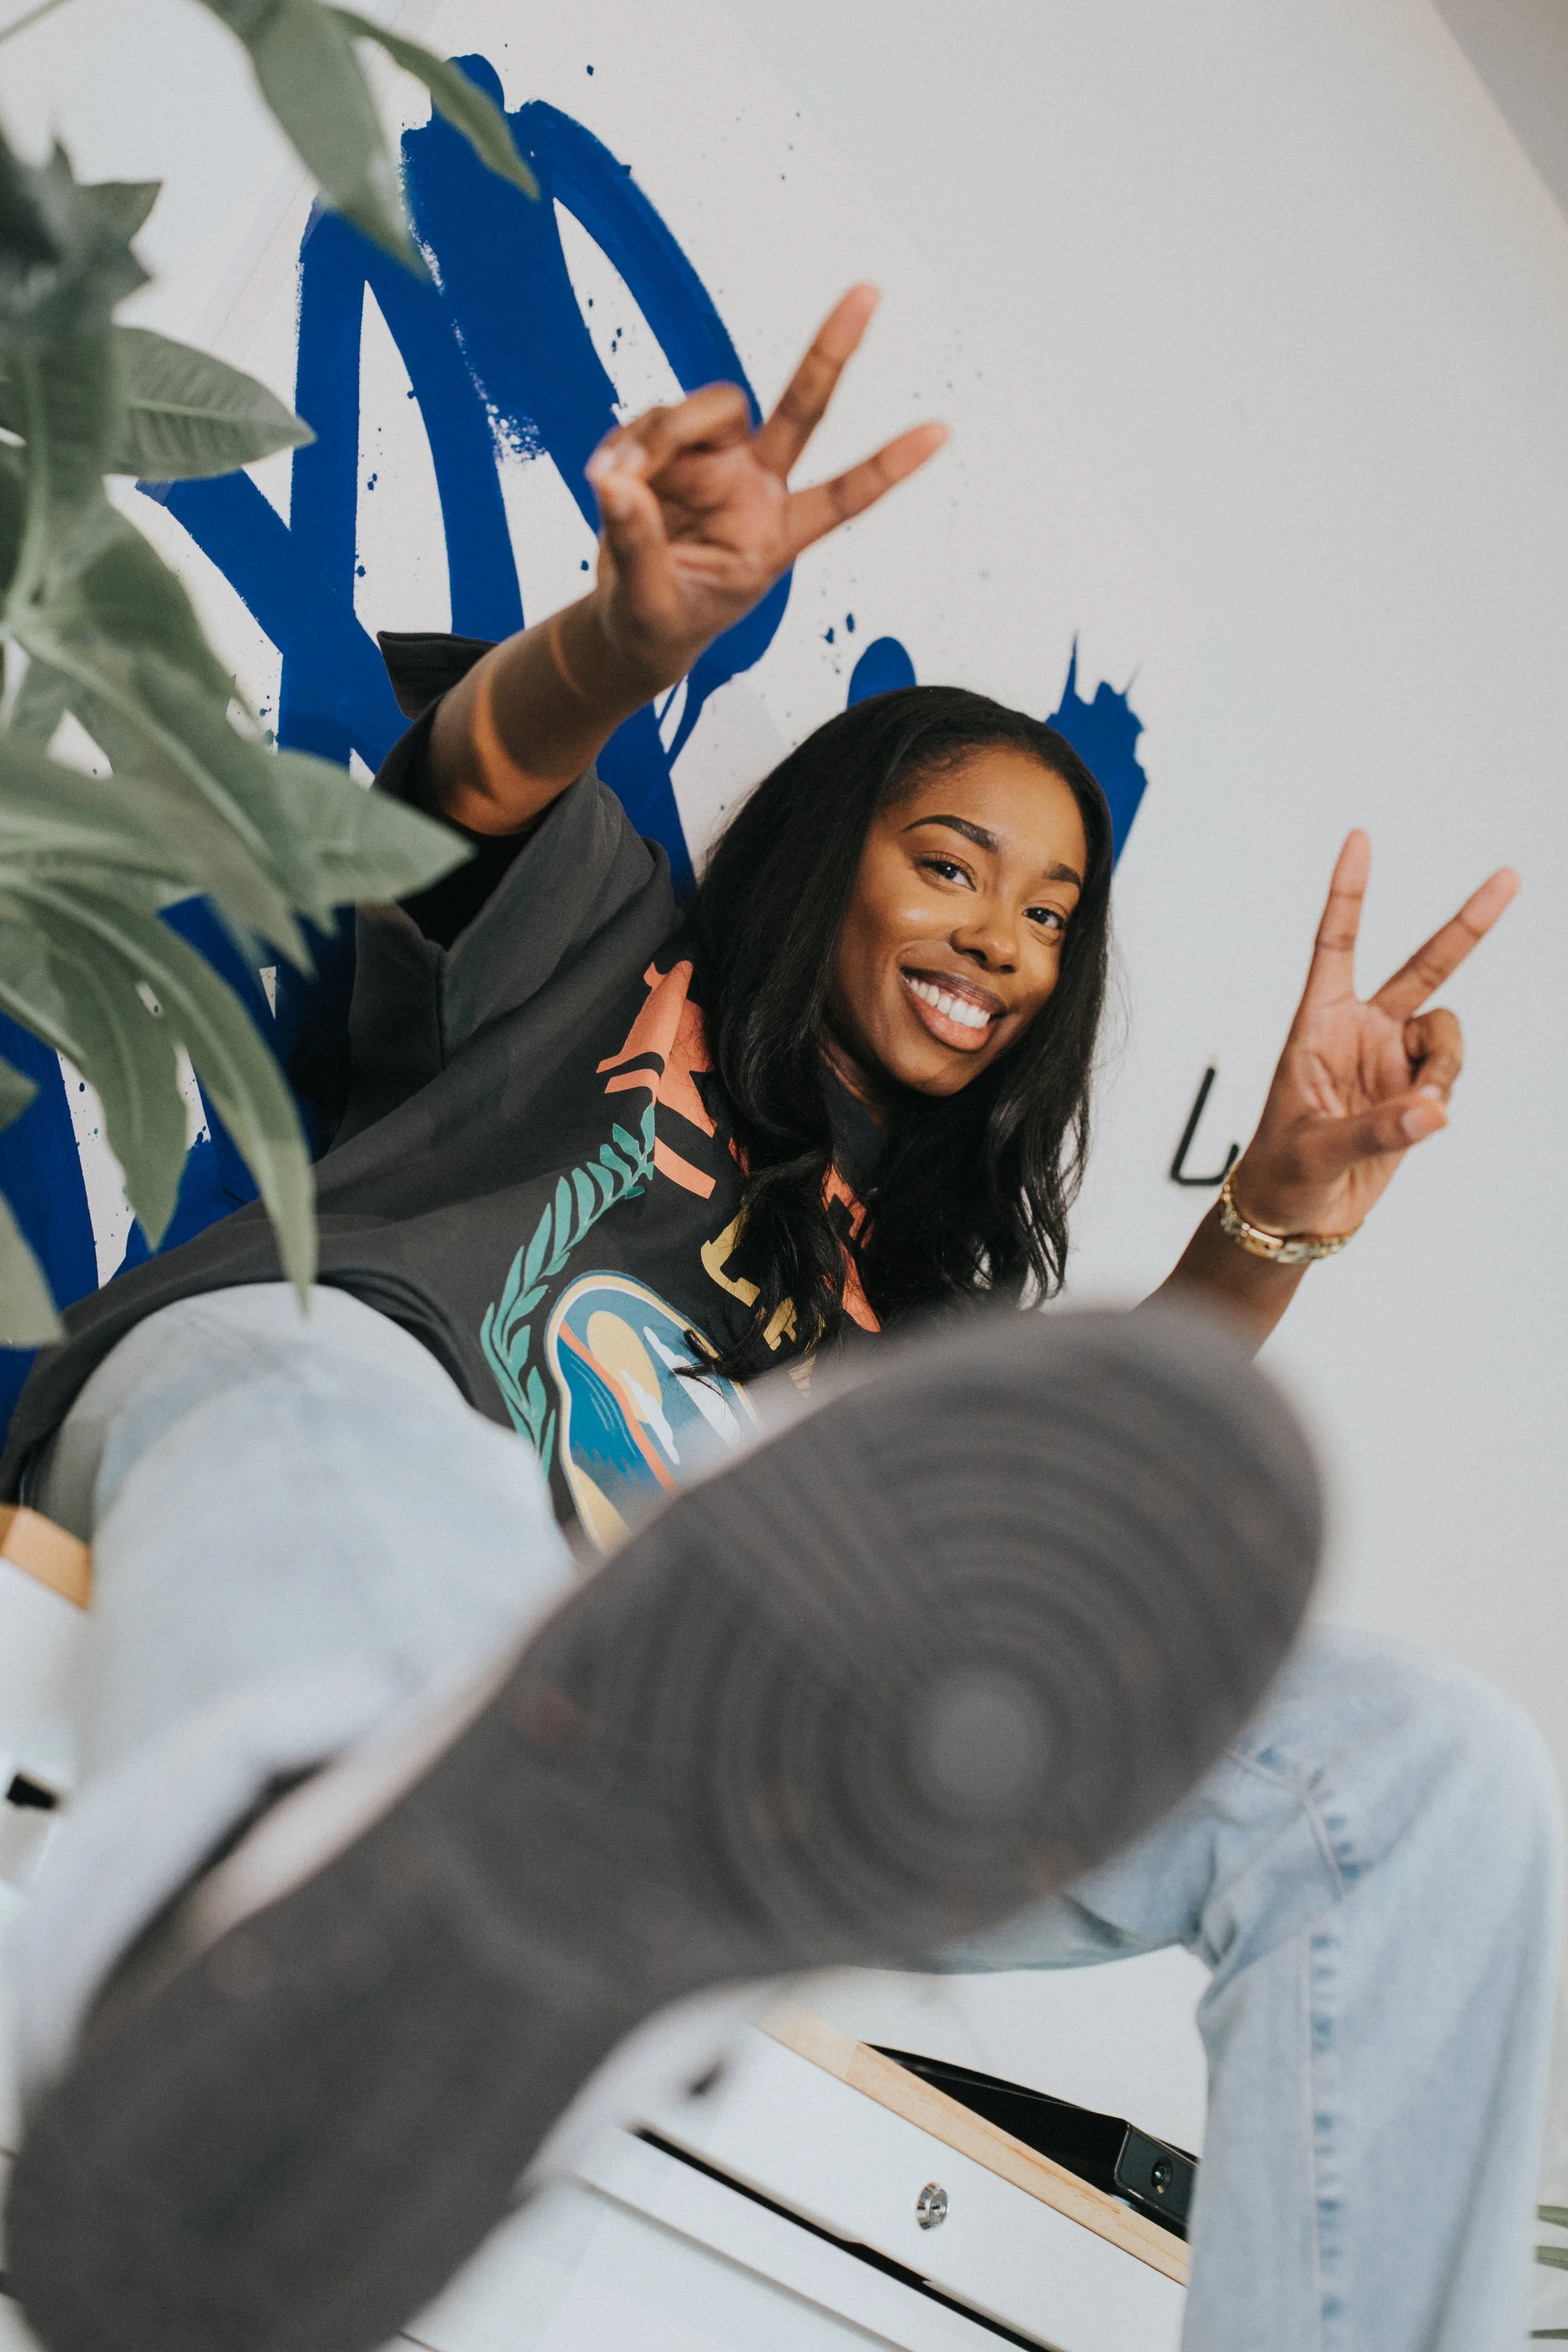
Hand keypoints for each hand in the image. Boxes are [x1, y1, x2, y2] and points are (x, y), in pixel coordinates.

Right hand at [581, 286, 946, 689]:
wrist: (628, 621)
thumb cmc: (659, 621)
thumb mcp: (649, 604)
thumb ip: (637, 545)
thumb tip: (615, 482)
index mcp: (775, 536)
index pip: (843, 499)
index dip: (889, 466)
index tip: (941, 430)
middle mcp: (756, 486)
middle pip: (800, 409)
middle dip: (832, 352)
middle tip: (869, 291)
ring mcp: (717, 461)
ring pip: (703, 410)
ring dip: (656, 438)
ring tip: (614, 486)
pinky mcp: (675, 448)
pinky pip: (651, 421)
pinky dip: (624, 446)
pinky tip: (607, 479)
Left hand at [1230, 832, 1517, 1237]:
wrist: (1298, 1215)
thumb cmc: (1283, 1171)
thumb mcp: (1316, 1149)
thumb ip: (1375, 1129)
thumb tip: (1433, 1110)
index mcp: (1317, 1024)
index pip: (1335, 944)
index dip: (1348, 892)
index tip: (1360, 840)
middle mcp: (1360, 1030)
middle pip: (1423, 966)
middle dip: (1468, 926)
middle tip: (1509, 879)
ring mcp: (1390, 1058)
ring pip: (1447, 1032)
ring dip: (1446, 1065)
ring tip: (1420, 1107)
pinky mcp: (1414, 1091)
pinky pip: (1449, 1074)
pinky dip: (1444, 1094)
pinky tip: (1422, 1118)